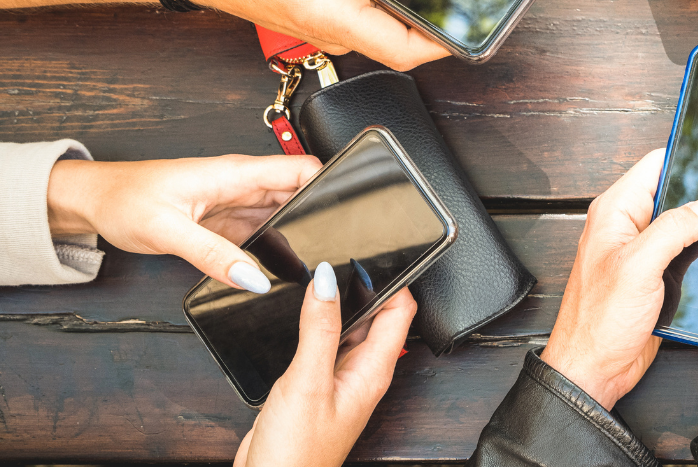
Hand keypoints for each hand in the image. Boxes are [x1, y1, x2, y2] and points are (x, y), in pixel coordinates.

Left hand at [46, 153, 320, 291]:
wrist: (94, 202)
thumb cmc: (123, 199)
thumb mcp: (167, 230)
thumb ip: (213, 255)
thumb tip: (255, 277)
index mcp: (236, 173)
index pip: (302, 168)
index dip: (333, 184)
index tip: (352, 209)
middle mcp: (243, 185)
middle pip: (301, 194)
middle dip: (321, 216)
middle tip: (332, 249)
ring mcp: (237, 204)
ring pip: (285, 215)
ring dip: (298, 234)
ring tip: (309, 262)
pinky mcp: (228, 222)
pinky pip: (264, 232)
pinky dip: (275, 247)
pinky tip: (279, 267)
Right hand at [235, 265, 414, 466]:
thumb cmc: (297, 452)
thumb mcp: (308, 381)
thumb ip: (320, 329)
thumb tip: (328, 280)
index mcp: (374, 370)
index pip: (400, 311)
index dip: (393, 278)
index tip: (375, 251)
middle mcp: (362, 373)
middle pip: (376, 316)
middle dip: (362, 286)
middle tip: (340, 257)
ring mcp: (340, 380)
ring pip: (348, 329)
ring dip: (338, 305)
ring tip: (317, 280)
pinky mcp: (316, 386)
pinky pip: (325, 346)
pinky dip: (317, 327)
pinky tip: (299, 317)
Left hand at [541, 150, 697, 407]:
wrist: (595, 369)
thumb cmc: (599, 321)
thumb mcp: (638, 267)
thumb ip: (673, 229)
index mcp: (615, 211)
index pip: (655, 165)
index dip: (686, 156)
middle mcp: (628, 227)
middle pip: (674, 193)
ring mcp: (643, 252)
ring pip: (683, 224)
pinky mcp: (656, 275)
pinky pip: (684, 252)